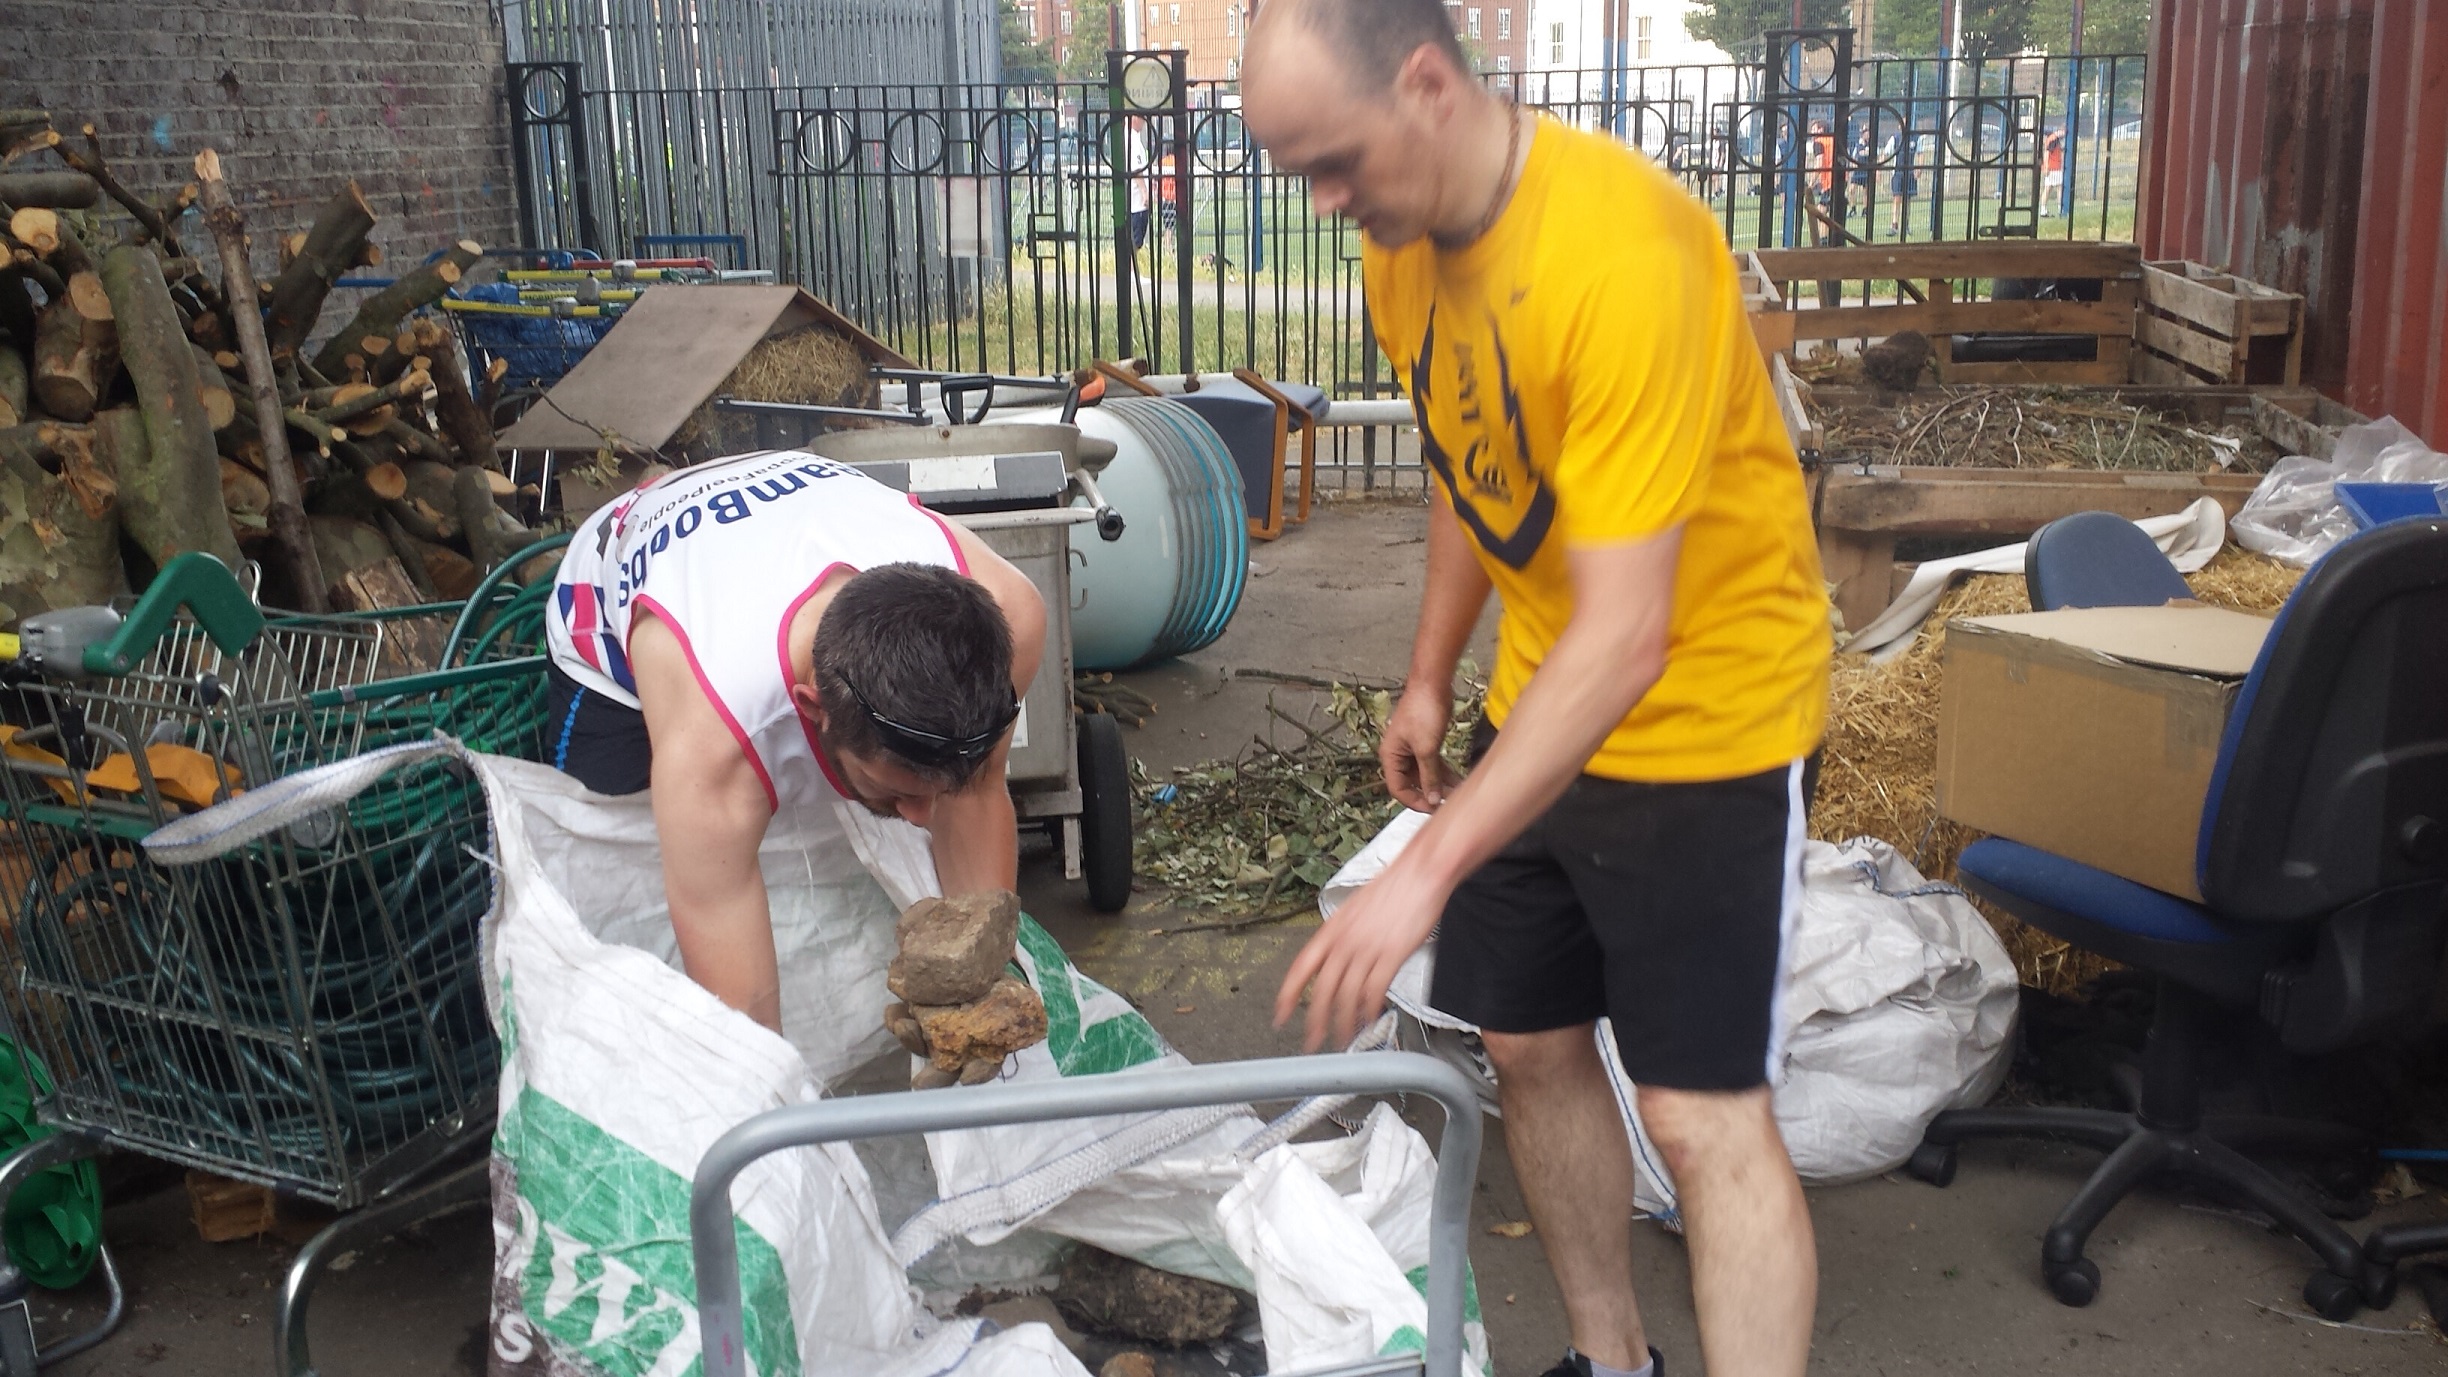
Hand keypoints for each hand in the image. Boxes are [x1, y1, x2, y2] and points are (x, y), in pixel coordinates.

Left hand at [1276, 851, 1450, 1051]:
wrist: (1420, 872)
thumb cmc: (1393, 888)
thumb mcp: (1354, 909)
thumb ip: (1342, 934)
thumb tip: (1335, 956)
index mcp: (1332, 929)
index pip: (1301, 968)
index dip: (1288, 995)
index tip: (1280, 1015)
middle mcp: (1345, 941)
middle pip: (1323, 989)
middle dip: (1315, 1020)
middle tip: (1312, 1042)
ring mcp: (1368, 948)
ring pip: (1348, 995)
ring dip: (1344, 1022)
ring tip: (1342, 1039)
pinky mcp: (1392, 955)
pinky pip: (1375, 991)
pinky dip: (1369, 1010)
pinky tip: (1368, 1020)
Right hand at [1380, 687, 1456, 812]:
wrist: (1433, 683)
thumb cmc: (1423, 713)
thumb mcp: (1426, 748)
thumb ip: (1429, 776)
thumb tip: (1432, 799)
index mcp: (1390, 756)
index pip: (1398, 788)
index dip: (1414, 801)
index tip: (1433, 808)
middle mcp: (1399, 755)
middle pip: (1411, 783)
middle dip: (1428, 794)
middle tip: (1446, 804)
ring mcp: (1413, 748)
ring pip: (1424, 774)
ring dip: (1439, 784)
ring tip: (1456, 794)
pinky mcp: (1426, 742)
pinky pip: (1433, 764)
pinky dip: (1443, 773)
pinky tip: (1458, 781)